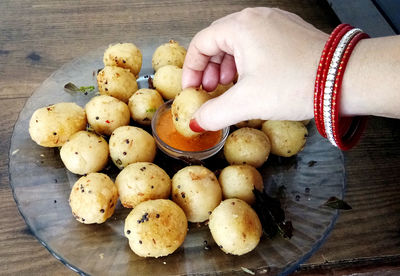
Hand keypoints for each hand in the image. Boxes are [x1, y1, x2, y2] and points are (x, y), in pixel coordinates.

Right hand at [182, 7, 327, 130]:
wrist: (346, 79)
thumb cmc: (296, 83)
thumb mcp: (247, 102)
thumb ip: (214, 113)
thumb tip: (196, 122)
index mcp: (241, 26)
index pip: (202, 42)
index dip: (191, 68)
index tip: (192, 89)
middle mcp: (257, 18)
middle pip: (219, 40)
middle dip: (209, 68)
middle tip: (209, 90)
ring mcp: (276, 23)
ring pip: (239, 43)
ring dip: (227, 66)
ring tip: (228, 87)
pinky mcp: (290, 34)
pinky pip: (258, 44)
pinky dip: (247, 62)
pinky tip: (251, 81)